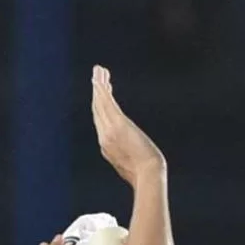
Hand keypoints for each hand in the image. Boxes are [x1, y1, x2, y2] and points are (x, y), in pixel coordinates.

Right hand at [90, 66, 163, 186]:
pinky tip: (100, 80)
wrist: (148, 174)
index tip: (103, 89)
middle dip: (97, 91)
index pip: (100, 121)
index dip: (99, 104)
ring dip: (98, 85)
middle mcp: (104, 137)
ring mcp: (109, 131)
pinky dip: (102, 91)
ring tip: (98, 70)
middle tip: (97, 73)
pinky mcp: (118, 125)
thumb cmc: (146, 174)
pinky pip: (106, 104)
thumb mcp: (133, 165)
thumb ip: (128, 156)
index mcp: (106, 147)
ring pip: (100, 104)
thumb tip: (134, 155)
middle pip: (97, 110)